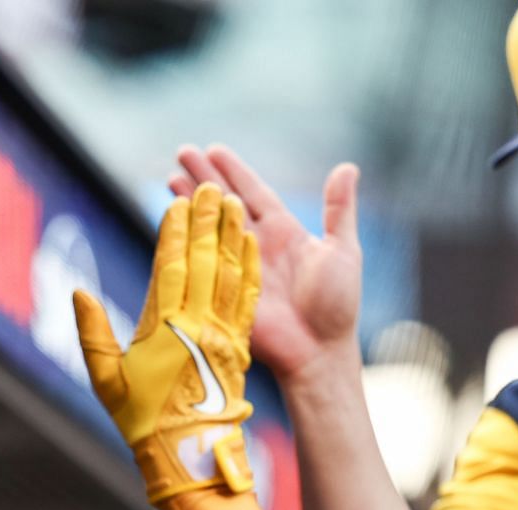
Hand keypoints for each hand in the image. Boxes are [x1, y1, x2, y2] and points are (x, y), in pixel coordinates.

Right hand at [73, 183, 258, 503]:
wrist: (188, 454)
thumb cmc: (141, 419)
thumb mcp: (107, 381)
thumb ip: (93, 335)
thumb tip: (80, 294)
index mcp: (164, 329)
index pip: (172, 268)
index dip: (174, 232)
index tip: (176, 201)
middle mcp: (198, 326)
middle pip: (205, 262)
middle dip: (207, 222)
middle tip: (210, 185)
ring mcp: (223, 335)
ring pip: (230, 274)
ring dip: (232, 235)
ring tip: (233, 201)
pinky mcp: (239, 346)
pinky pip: (247, 299)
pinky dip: (248, 268)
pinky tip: (251, 244)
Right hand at [170, 146, 360, 380]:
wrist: (317, 351)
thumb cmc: (336, 306)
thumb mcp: (342, 251)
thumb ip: (339, 210)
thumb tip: (347, 167)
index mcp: (283, 232)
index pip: (252, 193)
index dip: (233, 171)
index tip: (213, 150)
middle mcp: (255, 246)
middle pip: (223, 203)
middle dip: (202, 178)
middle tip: (181, 152)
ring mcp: (236, 267)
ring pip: (207, 226)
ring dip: (188, 203)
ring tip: (170, 178)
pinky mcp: (223, 290)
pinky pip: (199, 260)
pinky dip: (184, 240)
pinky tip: (171, 220)